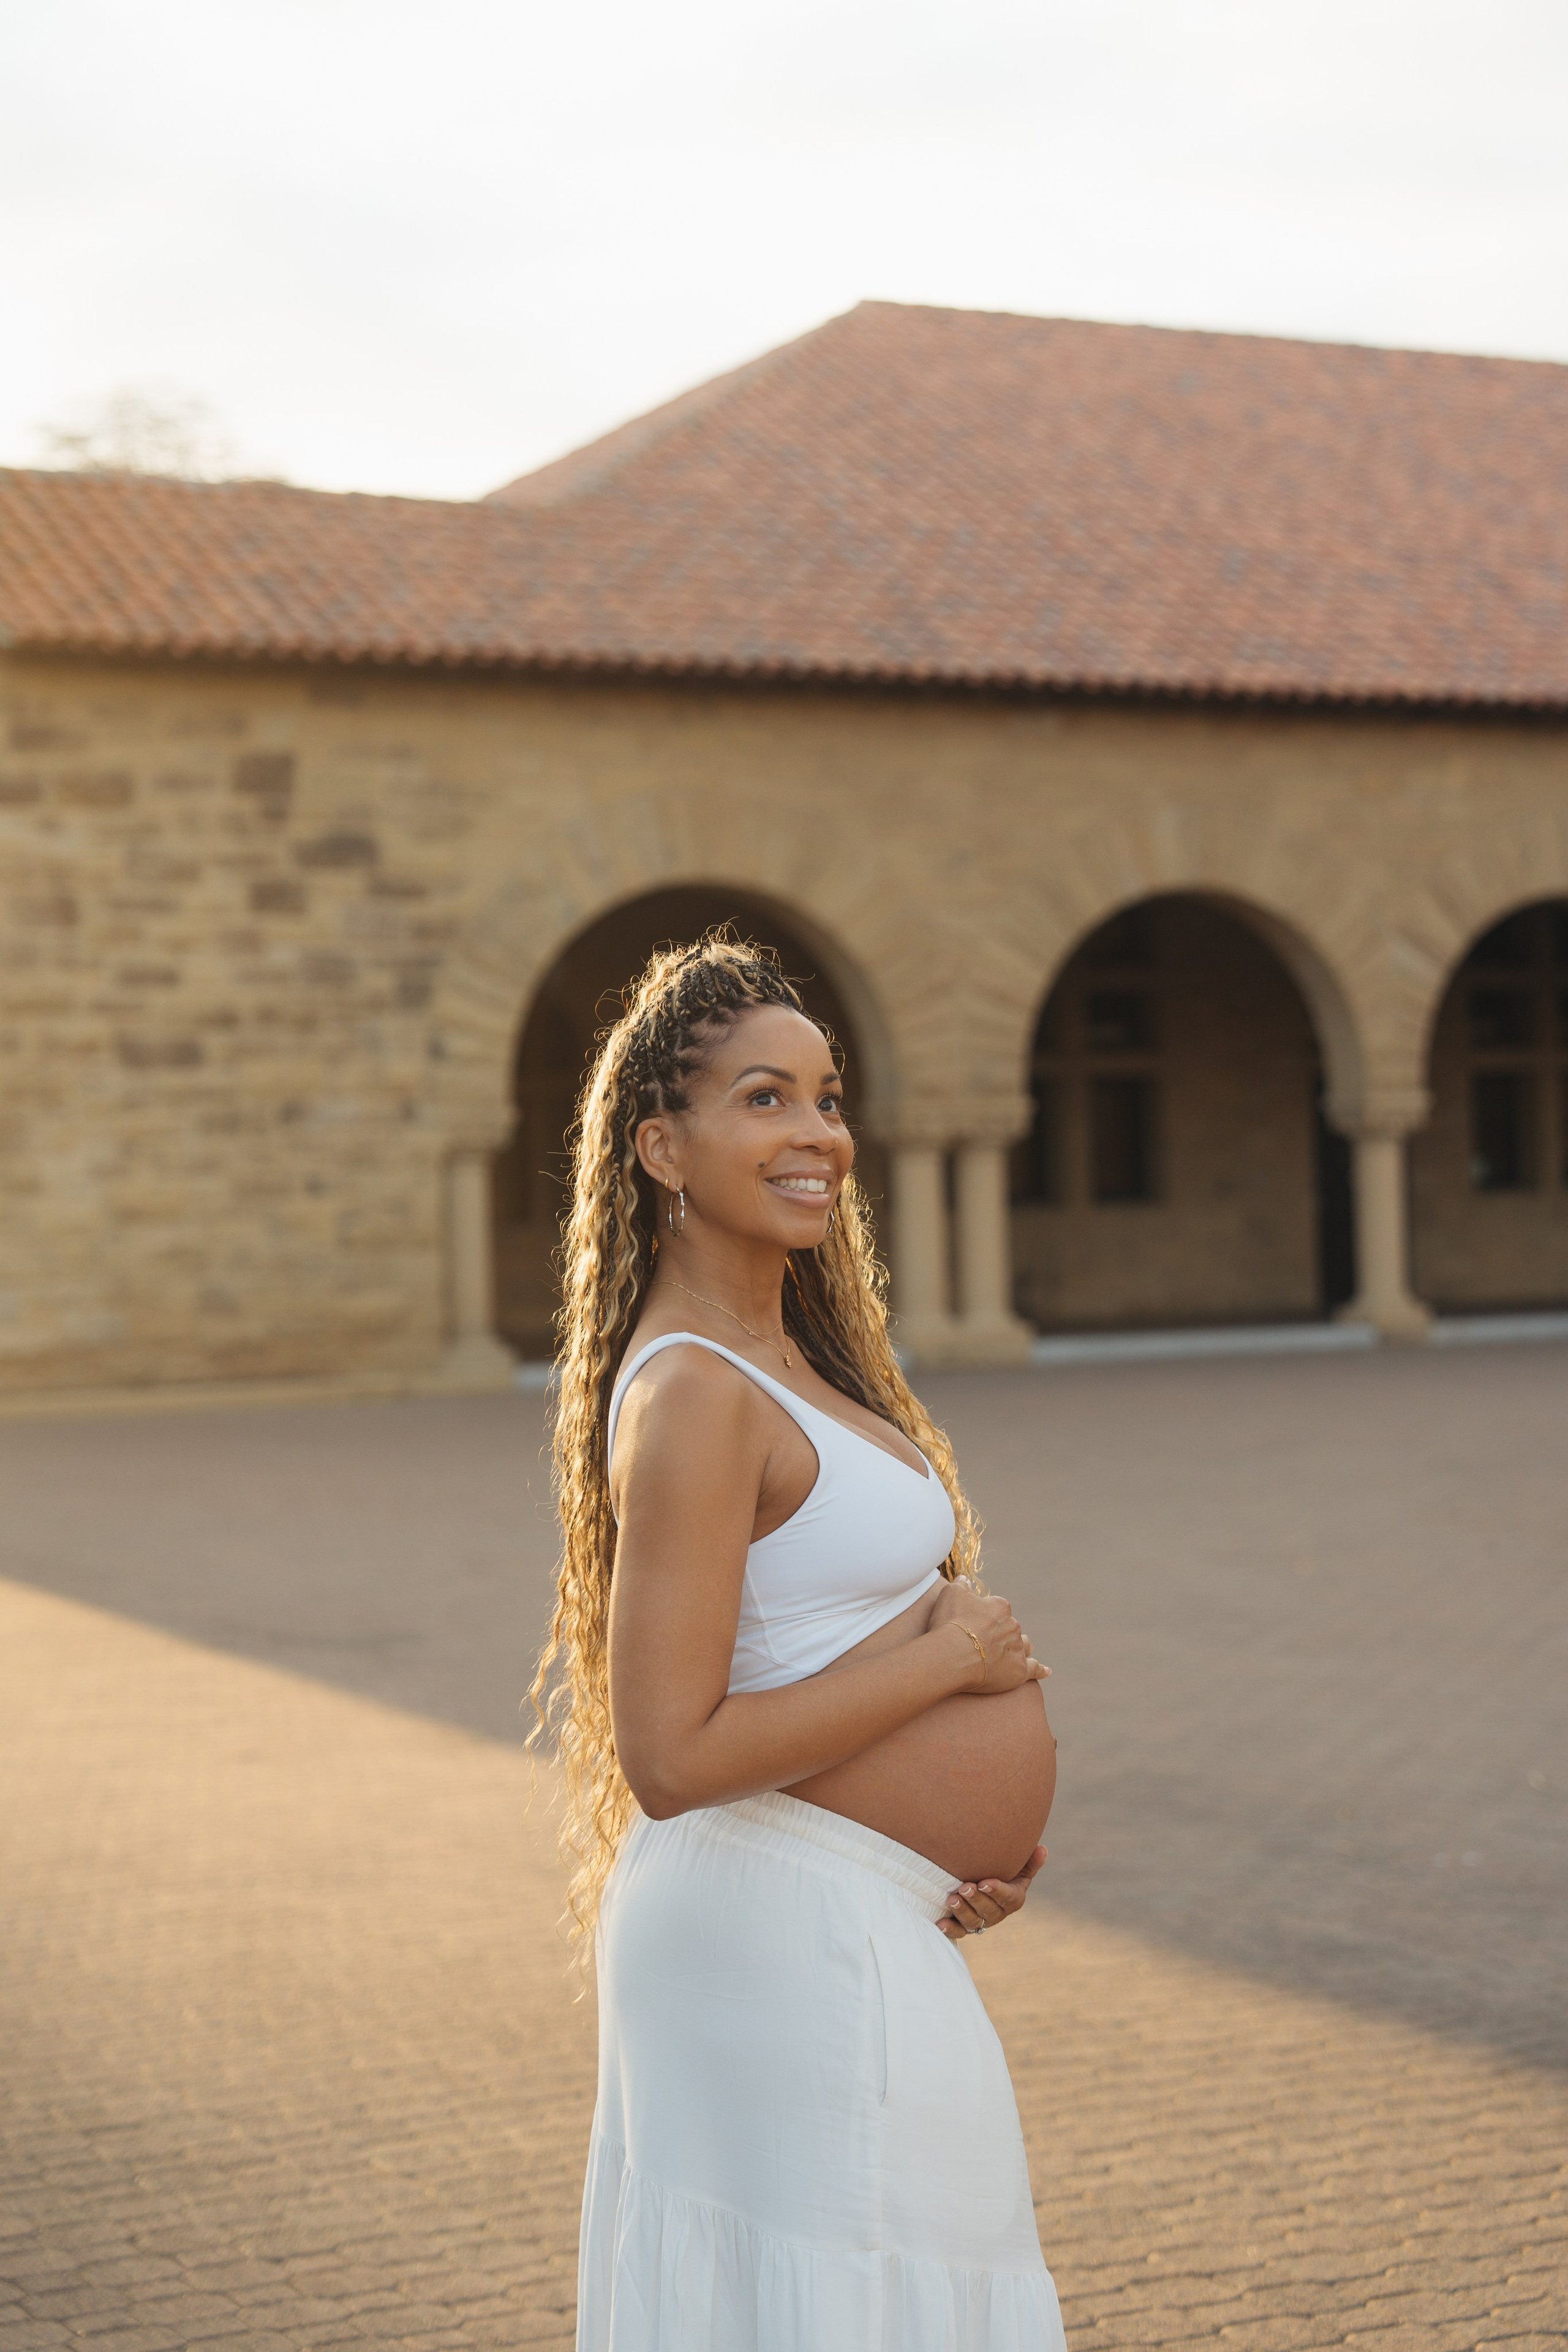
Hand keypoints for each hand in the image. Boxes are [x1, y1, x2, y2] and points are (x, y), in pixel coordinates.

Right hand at [927, 1576, 1049, 1693]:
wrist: (951, 1655)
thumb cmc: (949, 1623)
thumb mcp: (950, 1595)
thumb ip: (961, 1585)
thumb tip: (965, 1579)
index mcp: (1000, 1607)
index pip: (997, 1609)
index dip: (985, 1617)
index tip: (973, 1624)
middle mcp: (1013, 1625)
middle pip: (1011, 1628)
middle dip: (1001, 1633)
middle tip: (984, 1642)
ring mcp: (1018, 1648)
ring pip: (1024, 1645)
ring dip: (1019, 1647)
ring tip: (1012, 1652)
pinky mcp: (1019, 1670)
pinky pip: (1034, 1669)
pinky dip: (1040, 1670)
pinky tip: (1046, 1671)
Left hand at [937, 1846, 1046, 1941]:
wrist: (985, 1885)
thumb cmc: (1004, 1872)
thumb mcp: (1018, 1868)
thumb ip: (1029, 1861)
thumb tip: (1042, 1849)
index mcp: (1013, 1899)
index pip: (1007, 1898)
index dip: (997, 1891)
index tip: (985, 1882)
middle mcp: (997, 1913)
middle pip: (988, 1911)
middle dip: (976, 1900)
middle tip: (964, 1887)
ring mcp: (981, 1922)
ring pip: (973, 1922)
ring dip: (962, 1912)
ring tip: (951, 1899)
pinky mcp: (964, 1927)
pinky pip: (958, 1932)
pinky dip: (950, 1929)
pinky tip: (940, 1923)